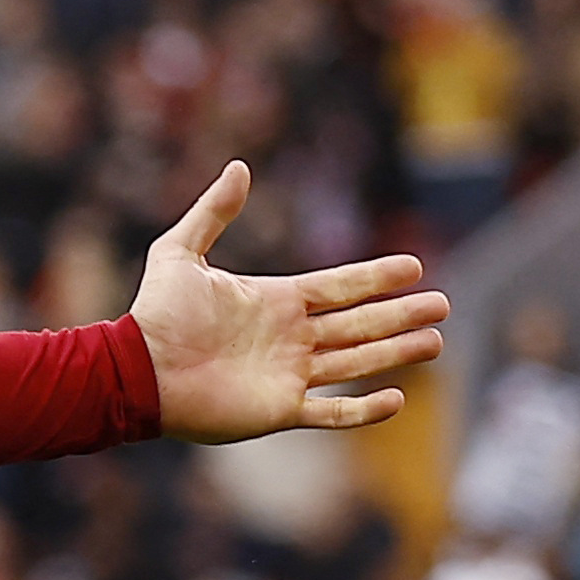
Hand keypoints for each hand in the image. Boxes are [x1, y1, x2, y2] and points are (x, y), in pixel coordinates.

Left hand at [131, 162, 449, 441]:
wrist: (136, 371)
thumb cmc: (154, 314)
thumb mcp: (179, 252)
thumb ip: (212, 212)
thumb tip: (239, 167)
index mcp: (275, 301)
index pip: (339, 287)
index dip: (376, 277)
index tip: (413, 267)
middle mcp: (289, 337)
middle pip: (359, 324)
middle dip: (401, 315)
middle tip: (443, 305)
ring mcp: (287, 375)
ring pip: (356, 363)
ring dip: (395, 353)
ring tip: (435, 342)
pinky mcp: (278, 410)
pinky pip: (330, 412)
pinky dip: (363, 410)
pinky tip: (395, 399)